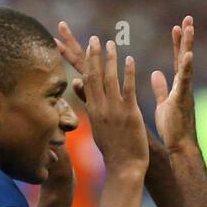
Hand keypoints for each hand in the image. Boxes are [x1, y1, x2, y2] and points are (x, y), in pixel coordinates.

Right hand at [59, 25, 146, 175]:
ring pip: (110, 80)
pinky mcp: (130, 114)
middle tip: (93, 38)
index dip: (85, 61)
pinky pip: (128, 89)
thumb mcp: (97, 126)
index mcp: (93, 110)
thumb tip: (76, 85)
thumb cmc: (114, 149)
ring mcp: (115, 111)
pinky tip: (129, 59)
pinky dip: (128, 73)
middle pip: (94, 77)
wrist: (124, 168)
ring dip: (110, 60)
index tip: (85, 45)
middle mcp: (101, 108)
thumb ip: (89, 104)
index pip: (86, 80)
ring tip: (111, 43)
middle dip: (93, 56)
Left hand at [149, 15, 198, 148]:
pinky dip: (187, 68)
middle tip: (188, 18)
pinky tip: (188, 55)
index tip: (176, 27)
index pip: (178, 60)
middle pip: (185, 57)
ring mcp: (185, 91)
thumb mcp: (164, 103)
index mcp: (179, 85)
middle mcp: (184, 85)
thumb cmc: (173, 128)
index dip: (177, 44)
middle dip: (186, 38)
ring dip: (188, 46)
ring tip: (189, 28)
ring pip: (187, 64)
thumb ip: (161, 88)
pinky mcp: (183, 100)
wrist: (181, 147)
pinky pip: (185, 82)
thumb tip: (156, 73)